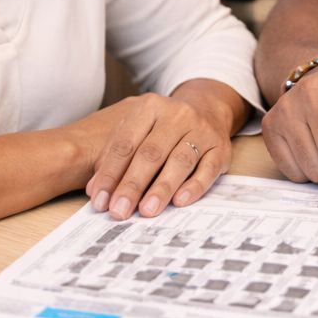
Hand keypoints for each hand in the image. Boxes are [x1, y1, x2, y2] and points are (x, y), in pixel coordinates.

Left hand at [85, 90, 235, 220]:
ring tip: (146, 210)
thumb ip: (114, 155)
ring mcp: (202, 130)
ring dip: (161, 188)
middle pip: (151, 153)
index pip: (126, 143)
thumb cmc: (163, 127)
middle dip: (132, 184)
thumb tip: (96, 191)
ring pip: (180, 161)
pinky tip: (180, 201)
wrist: (207, 108)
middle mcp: (178, 115)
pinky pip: (207, 169)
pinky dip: (194, 187)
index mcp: (150, 107)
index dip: (110, 173)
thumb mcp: (137, 129)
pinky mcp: (221, 148)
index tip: (100, 200)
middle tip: (119, 210)